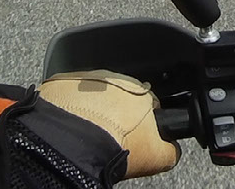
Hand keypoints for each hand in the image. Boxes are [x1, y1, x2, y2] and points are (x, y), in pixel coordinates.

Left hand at [39, 70, 180, 178]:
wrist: (72, 142)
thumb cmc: (114, 146)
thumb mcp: (156, 157)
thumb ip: (171, 150)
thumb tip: (173, 149)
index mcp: (143, 92)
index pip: (150, 104)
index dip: (144, 122)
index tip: (135, 136)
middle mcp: (118, 77)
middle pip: (122, 95)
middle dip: (118, 111)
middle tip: (110, 135)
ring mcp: (88, 77)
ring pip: (94, 91)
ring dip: (93, 106)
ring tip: (87, 131)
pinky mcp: (61, 81)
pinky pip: (68, 92)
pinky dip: (69, 104)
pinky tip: (69, 123)